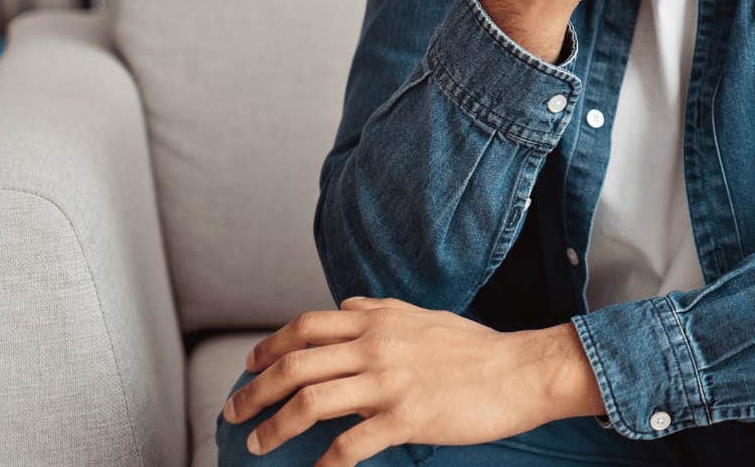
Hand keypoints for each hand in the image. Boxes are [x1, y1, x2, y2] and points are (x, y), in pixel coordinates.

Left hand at [221, 297, 602, 465]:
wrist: (521, 372)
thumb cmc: (476, 348)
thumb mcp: (424, 315)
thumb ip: (381, 309)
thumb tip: (347, 304)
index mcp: (379, 319)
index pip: (306, 326)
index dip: (268, 347)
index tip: (248, 366)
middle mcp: (377, 346)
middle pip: (296, 365)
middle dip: (254, 391)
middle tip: (233, 411)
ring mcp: (390, 382)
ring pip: (311, 403)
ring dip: (273, 427)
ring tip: (257, 443)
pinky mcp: (406, 418)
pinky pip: (350, 445)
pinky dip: (324, 464)